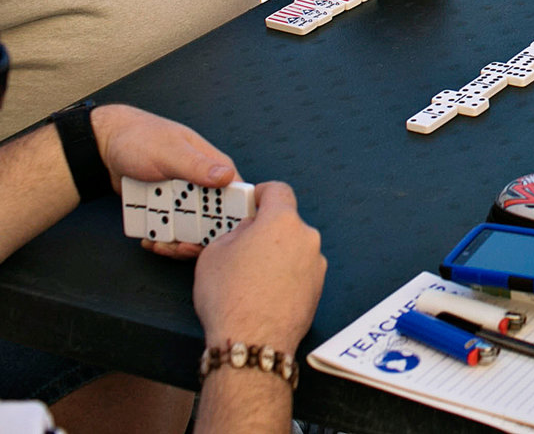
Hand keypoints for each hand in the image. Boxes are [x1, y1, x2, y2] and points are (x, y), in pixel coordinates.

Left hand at [90, 105, 237, 259]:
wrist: (108, 145)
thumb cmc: (141, 138)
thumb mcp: (170, 152)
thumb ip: (198, 165)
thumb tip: (227, 176)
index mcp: (214, 168)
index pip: (236, 199)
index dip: (230, 222)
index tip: (212, 237)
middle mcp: (204, 185)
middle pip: (214, 223)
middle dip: (198, 241)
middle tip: (178, 246)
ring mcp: (186, 198)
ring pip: (192, 231)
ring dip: (176, 244)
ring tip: (157, 243)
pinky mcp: (169, 208)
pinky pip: (171, 230)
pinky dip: (161, 239)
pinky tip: (149, 238)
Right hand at [193, 182, 325, 353]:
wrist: (252, 342)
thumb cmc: (230, 298)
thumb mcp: (214, 253)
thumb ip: (235, 231)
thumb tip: (247, 231)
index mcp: (282, 221)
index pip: (278, 190)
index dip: (262, 194)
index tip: (253, 202)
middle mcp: (306, 238)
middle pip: (285, 223)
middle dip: (265, 231)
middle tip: (243, 248)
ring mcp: (316, 264)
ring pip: (293, 249)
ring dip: (276, 255)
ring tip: (251, 278)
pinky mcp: (319, 288)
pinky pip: (299, 271)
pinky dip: (285, 276)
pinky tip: (265, 293)